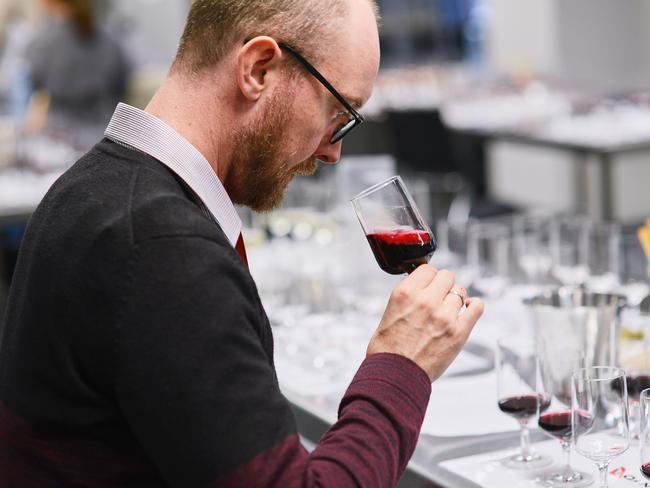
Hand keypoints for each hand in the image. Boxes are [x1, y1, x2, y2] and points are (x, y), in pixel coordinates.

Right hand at [367, 265, 483, 381]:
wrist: (394, 376)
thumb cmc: (387, 350)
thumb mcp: (388, 312)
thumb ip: (407, 297)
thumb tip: (420, 289)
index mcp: (405, 293)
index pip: (427, 269)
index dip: (429, 277)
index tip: (429, 284)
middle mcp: (425, 300)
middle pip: (447, 276)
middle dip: (443, 285)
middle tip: (438, 297)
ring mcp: (444, 316)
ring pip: (460, 290)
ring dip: (455, 297)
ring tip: (448, 309)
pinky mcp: (459, 332)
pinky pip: (477, 307)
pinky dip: (474, 305)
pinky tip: (467, 309)